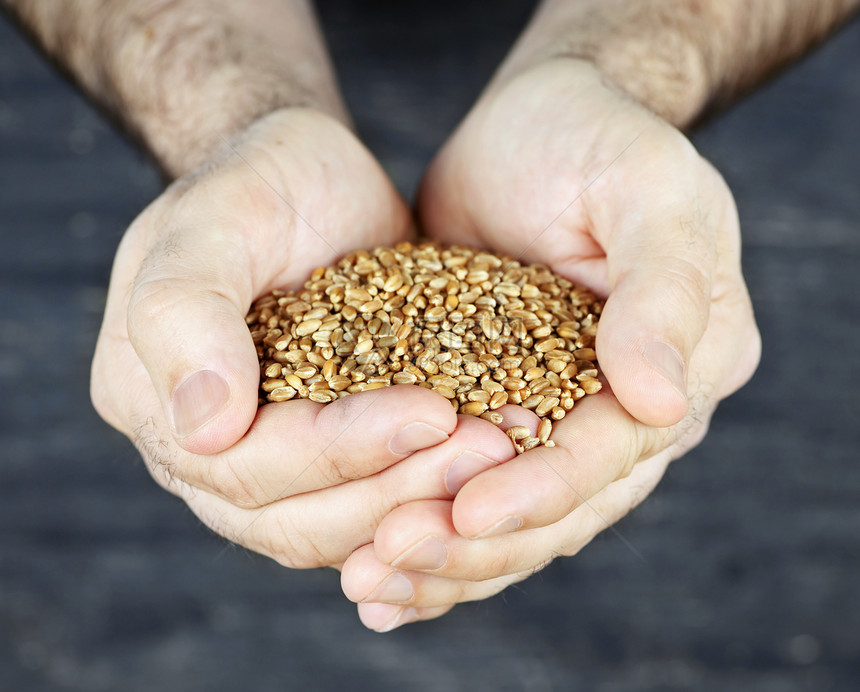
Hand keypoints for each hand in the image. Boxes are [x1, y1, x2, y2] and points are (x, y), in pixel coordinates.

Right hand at [90, 108, 507, 570]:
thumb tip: (201, 429)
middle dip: (395, 489)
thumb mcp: (215, 215)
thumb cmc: (260, 181)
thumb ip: (184, 310)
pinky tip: (488, 468)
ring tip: (499, 457)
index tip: (433, 412)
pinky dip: (427, 497)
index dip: (338, 451)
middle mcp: (200, 452)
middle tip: (489, 449)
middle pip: (293, 518)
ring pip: (338, 528)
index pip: (243, 464)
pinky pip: (370, 506)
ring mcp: (263, 465)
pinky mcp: (323, 461)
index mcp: (152, 399)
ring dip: (422, 504)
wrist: (309, 182)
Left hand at [339, 59, 759, 629]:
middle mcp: (629, 409)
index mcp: (686, 366)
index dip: (543, 490)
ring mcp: (565, 415)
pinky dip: (429, 527)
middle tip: (387, 564)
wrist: (537, 125)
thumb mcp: (645, 188)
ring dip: (444, 558)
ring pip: (512, 515)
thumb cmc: (598, 137)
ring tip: (367, 584)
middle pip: (559, 508)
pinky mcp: (500, 407)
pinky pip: (469, 485)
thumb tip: (663, 400)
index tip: (466, 512)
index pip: (615, 453)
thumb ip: (663, 288)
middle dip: (477, 543)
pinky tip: (372, 566)